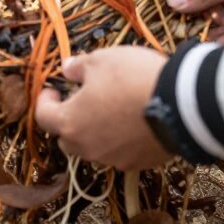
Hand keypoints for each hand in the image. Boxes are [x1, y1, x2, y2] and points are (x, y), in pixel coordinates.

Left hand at [34, 48, 170, 170]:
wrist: (181, 105)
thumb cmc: (133, 79)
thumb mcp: (100, 60)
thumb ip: (77, 67)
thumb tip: (66, 70)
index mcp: (71, 122)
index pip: (43, 117)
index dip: (45, 101)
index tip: (54, 89)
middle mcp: (88, 147)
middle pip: (67, 138)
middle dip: (69, 120)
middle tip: (81, 99)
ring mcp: (113, 159)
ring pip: (93, 148)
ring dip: (94, 131)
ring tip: (110, 109)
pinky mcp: (138, 163)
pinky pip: (120, 152)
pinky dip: (119, 140)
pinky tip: (132, 122)